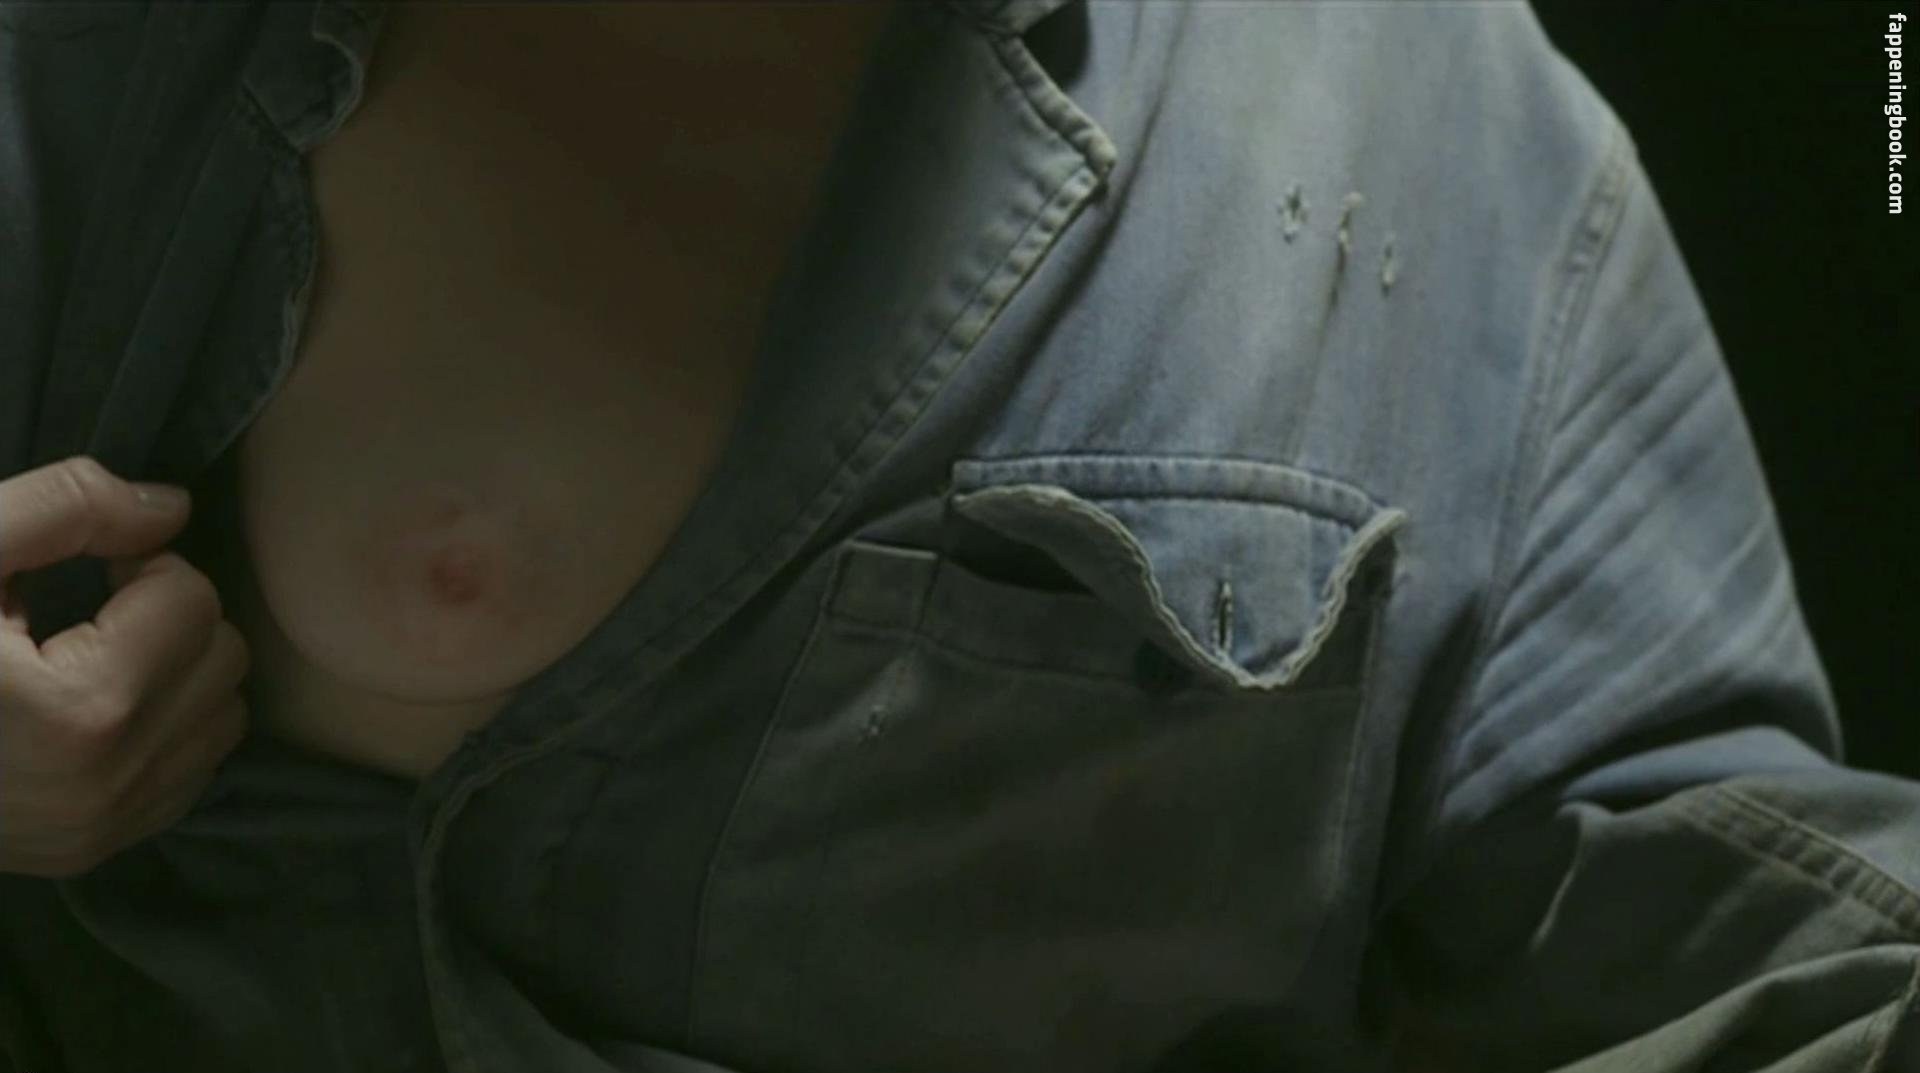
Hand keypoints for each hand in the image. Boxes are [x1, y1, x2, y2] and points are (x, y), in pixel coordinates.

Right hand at [0, 456, 248, 876]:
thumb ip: (68, 508)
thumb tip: (174, 509)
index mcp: (81, 710)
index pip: (192, 597)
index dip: (139, 567)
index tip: (86, 573)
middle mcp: (108, 784)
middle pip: (223, 657)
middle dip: (169, 618)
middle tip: (90, 612)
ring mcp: (103, 828)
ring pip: (221, 717)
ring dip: (176, 673)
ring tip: (89, 657)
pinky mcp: (94, 851)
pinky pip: (192, 771)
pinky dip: (161, 730)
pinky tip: (88, 711)